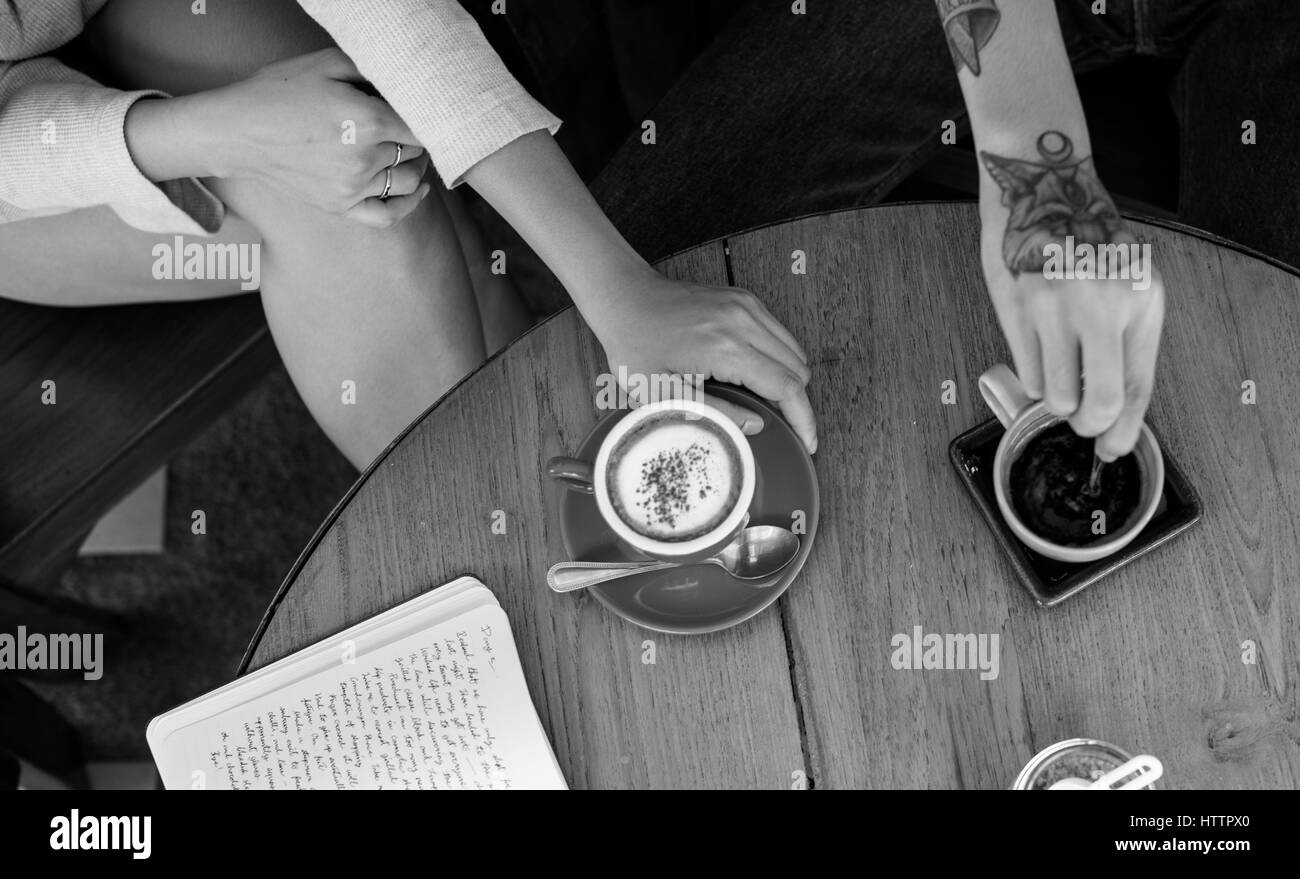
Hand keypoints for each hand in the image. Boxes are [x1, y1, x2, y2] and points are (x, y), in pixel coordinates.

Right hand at [203, 48, 430, 226]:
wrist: (239, 131)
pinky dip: (408, 205)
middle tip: (409, 125)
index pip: (421, 124)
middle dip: (417, 137)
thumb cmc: (280, 92)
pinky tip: (420, 191)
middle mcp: (365, 158)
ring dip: (417, 166)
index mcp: (368, 120)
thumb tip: (403, 82)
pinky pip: (388, 215)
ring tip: (411, 151)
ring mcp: (354, 187)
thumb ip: (371, 70)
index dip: (426, 116)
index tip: (422, 110)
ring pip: (408, 181)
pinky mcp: (341, 206)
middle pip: (416, 151)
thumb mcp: (326, 64)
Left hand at [593, 266, 817, 452]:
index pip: (786, 386)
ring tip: (765, 402)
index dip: (803, 419)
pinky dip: (778, 358)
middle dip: (796, 403)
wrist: (623, 296)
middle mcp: (743, 321)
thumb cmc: (633, 344)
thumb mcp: (662, 393)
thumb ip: (714, 412)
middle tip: (780, 426)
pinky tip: (754, 375)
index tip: (809, 442)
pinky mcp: (744, 300)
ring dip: (789, 380)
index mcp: (725, 347)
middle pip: (798, 369)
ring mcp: (746, 305)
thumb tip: (756, 425)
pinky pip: (779, 334)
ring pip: (793, 350)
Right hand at [980, 223, 1164, 460]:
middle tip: (1081, 419)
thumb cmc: (1087, 241)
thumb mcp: (1130, 284)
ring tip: (1058, 371)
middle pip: (1098, 403)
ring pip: (1055, 397)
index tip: (1112, 448)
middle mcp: (1102, 306)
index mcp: (1140, 302)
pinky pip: (1028, 375)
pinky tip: (1039, 350)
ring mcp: (1056, 309)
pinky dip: (1034, 376)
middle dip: (1088, 425)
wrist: (1043, 193)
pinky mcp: (1017, 310)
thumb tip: (1116, 410)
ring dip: (1056, 398)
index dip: (1124, 431)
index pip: (1138, 387)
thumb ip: (1128, 341)